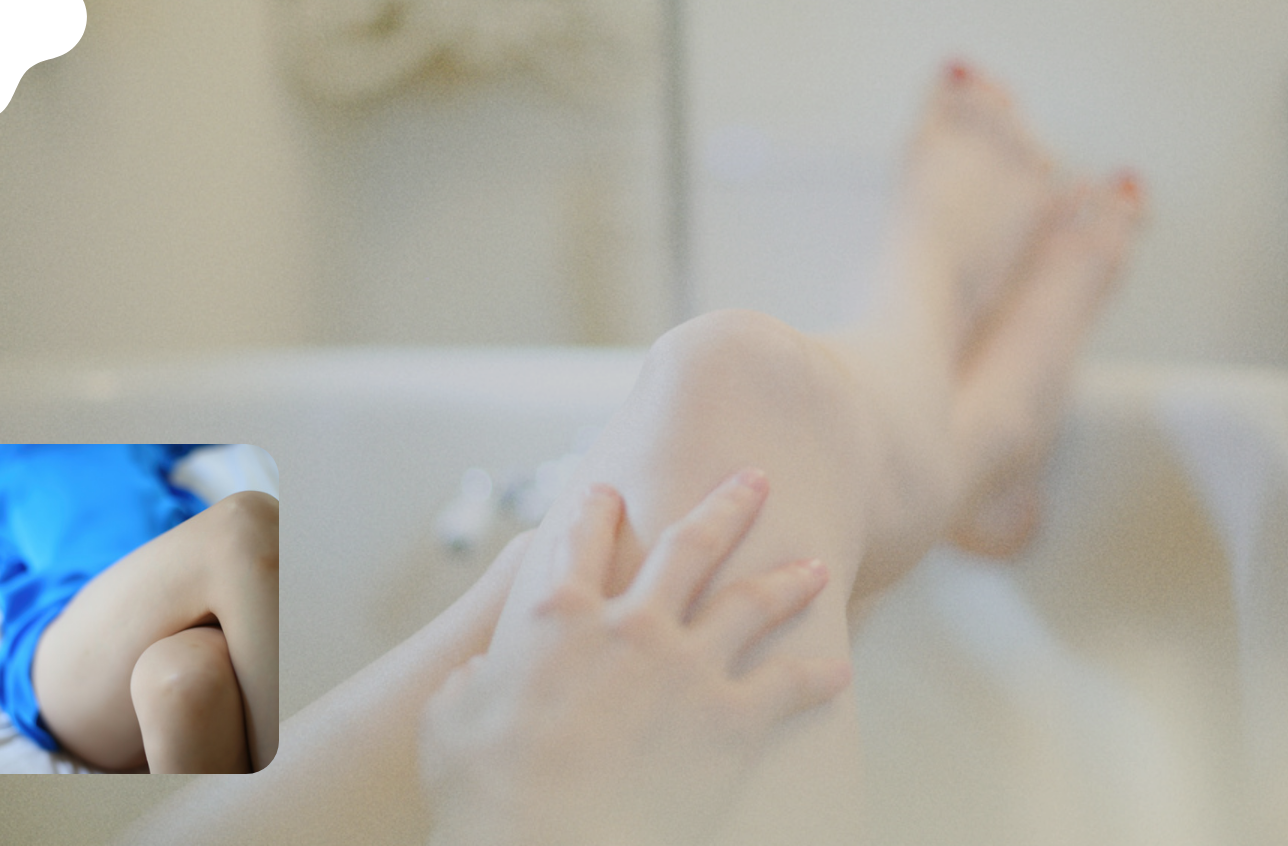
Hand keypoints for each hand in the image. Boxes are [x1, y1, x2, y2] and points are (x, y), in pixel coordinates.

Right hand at [419, 469, 851, 845]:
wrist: (543, 845)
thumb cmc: (483, 792)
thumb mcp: (448, 720)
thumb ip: (469, 682)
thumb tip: (475, 677)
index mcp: (555, 616)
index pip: (581, 540)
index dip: (597, 510)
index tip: (611, 491)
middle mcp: (630, 625)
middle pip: (688, 546)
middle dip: (727, 506)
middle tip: (755, 479)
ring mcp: (686, 667)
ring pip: (751, 603)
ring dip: (786, 579)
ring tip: (816, 564)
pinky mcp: (729, 720)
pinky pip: (785, 688)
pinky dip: (816, 677)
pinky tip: (839, 668)